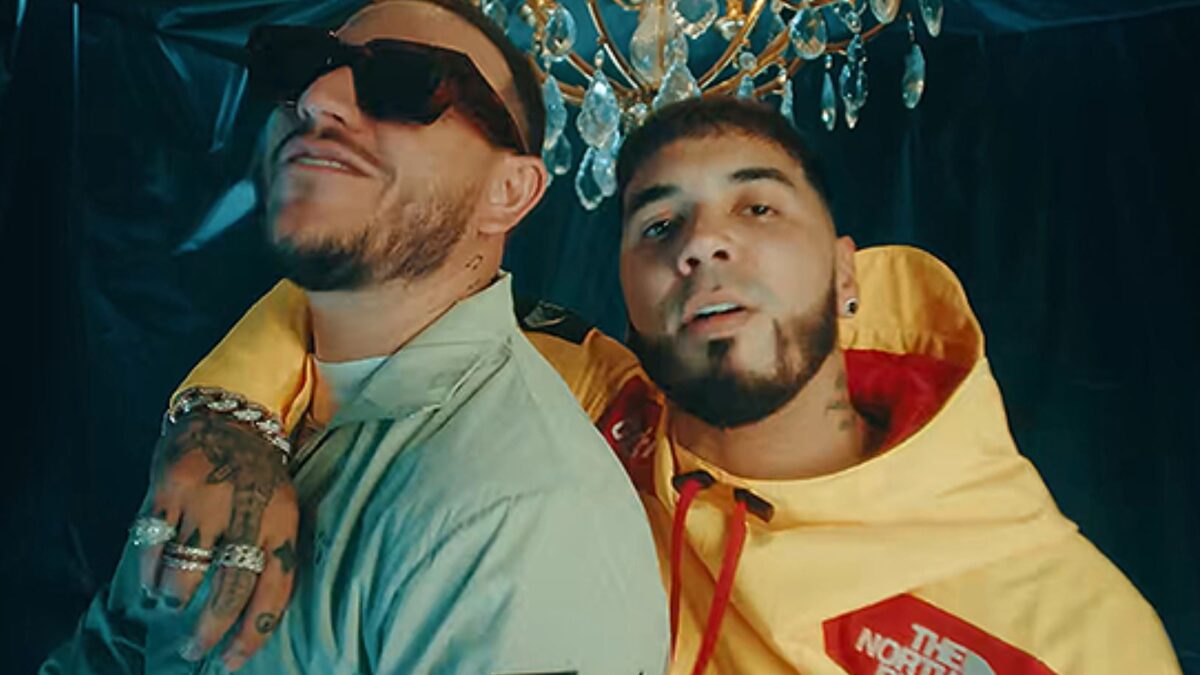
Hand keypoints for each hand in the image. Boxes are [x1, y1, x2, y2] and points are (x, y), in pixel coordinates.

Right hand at [140, 408, 299, 670]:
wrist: (231, 415)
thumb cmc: (258, 476)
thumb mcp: (281, 509)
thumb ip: (269, 555)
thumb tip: (249, 619)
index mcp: (281, 523)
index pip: (272, 592)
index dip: (249, 635)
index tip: (229, 663)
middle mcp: (247, 513)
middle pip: (227, 592)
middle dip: (207, 631)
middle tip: (195, 649)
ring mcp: (206, 500)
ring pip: (183, 574)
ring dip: (172, 598)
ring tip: (171, 600)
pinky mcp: (170, 488)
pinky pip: (151, 546)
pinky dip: (148, 571)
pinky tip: (152, 578)